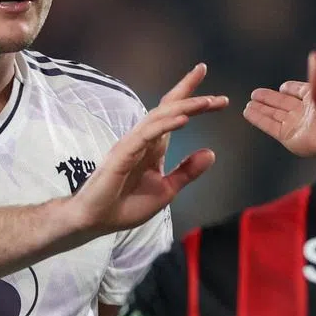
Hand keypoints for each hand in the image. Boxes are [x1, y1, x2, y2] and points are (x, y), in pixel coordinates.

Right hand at [71, 64, 226, 235]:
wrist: (96, 220)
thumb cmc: (125, 206)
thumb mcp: (166, 190)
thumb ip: (187, 172)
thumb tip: (210, 153)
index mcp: (153, 147)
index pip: (174, 116)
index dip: (192, 101)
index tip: (218, 97)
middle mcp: (143, 140)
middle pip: (168, 108)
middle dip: (191, 95)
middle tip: (219, 95)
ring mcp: (132, 144)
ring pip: (160, 117)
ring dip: (185, 107)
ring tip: (208, 102)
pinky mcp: (122, 153)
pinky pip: (147, 134)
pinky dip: (166, 124)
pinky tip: (184, 119)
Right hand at [243, 80, 315, 156]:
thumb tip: (315, 56)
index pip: (300, 92)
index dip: (291, 89)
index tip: (283, 87)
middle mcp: (305, 112)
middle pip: (283, 103)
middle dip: (269, 99)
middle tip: (255, 94)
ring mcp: (295, 125)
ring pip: (274, 115)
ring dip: (261, 109)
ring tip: (249, 104)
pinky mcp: (287, 137)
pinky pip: (270, 126)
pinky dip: (258, 119)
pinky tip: (248, 112)